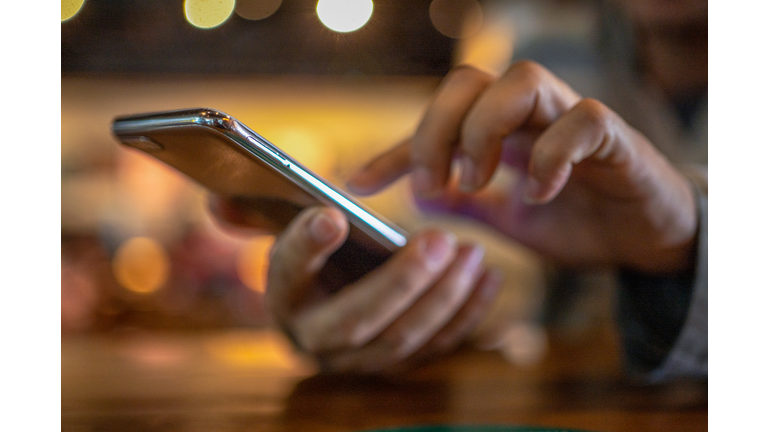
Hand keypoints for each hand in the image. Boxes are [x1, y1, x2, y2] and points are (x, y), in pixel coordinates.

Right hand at [208, 198, 502, 372]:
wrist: (336, 312)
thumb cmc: (316, 267)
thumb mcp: (287, 239)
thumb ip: (260, 217)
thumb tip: (218, 202)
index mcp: (285, 300)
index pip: (288, 273)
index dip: (306, 246)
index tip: (331, 213)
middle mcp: (318, 340)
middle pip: (360, 319)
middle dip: (402, 283)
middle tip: (439, 241)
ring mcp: (361, 360)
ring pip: (405, 339)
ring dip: (443, 298)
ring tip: (471, 254)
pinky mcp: (399, 366)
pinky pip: (436, 348)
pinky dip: (466, 315)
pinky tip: (488, 279)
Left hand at [348, 62, 697, 273]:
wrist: (647, 242)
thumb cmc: (581, 222)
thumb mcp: (509, 221)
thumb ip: (469, 206)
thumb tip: (419, 198)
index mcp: (502, 132)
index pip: (437, 119)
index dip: (394, 148)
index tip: (359, 184)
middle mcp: (533, 113)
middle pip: (469, 80)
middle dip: (436, 131)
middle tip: (432, 186)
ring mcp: (573, 118)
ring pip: (520, 80)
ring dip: (483, 133)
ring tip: (475, 183)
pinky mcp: (615, 136)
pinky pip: (581, 120)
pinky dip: (549, 157)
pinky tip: (536, 195)